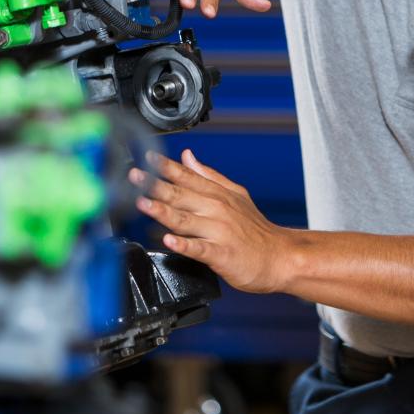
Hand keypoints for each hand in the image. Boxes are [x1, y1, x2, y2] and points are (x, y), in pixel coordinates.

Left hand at [130, 149, 293, 293]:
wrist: (279, 257)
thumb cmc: (256, 229)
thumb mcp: (236, 194)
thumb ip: (208, 176)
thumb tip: (187, 156)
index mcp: (217, 195)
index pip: (187, 176)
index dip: (165, 167)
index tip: (146, 157)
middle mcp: (216, 210)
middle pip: (181, 195)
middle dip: (155, 185)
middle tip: (133, 177)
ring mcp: (218, 232)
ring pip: (185, 220)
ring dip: (162, 211)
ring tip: (143, 204)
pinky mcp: (221, 254)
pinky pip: (199, 249)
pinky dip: (184, 244)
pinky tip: (169, 241)